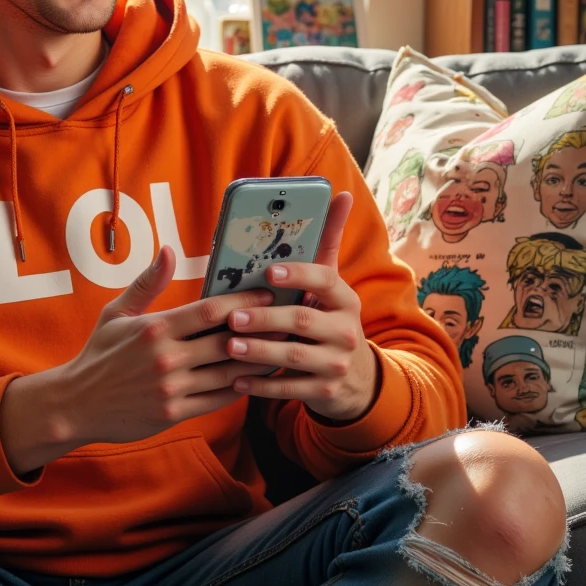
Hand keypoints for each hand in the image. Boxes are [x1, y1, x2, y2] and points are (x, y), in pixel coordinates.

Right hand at [0, 246, 274, 472]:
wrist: (75, 405)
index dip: (244, 303)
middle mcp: (166, 359)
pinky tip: (256, 378)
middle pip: (227, 341)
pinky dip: (240, 388)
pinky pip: (218, 400)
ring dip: (259, 361)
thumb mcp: (116, 314)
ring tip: (283, 348)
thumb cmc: (98, 355)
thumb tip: (168, 251)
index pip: (210, 311)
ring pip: (229, 373)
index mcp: (155, 329)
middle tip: (289, 320)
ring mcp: (172, 389)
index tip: (268, 295)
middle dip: (262, 330)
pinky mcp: (174, 413)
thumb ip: (147, 284)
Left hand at [223, 191, 379, 423]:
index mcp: (344, 299)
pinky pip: (290, 389)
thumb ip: (328, 243)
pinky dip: (262, 386)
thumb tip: (341, 194)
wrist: (357, 379)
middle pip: (303, 321)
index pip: (324, 280)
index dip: (298, 275)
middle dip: (266, 318)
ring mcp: (336, 363)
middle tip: (232, 317)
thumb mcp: (332, 286)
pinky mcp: (325, 391)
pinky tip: (236, 381)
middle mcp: (346, 330)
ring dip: (260, 352)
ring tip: (229, 346)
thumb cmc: (330, 321)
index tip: (268, 271)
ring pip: (295, 357)